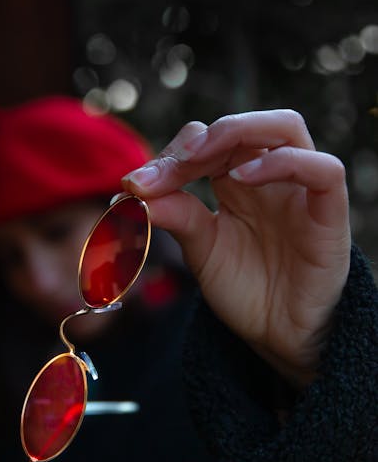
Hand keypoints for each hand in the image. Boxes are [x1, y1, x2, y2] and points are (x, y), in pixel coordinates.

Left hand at [121, 110, 350, 386]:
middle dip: (202, 138)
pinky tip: (242, 179)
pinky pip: (324, 171)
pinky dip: (283, 164)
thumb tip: (134, 190)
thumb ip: (177, 216)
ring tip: (198, 159)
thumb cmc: (244, 289)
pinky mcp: (329, 215)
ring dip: (239, 132)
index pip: (208, 141)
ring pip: (287, 128)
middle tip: (168, 166)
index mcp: (238, 182)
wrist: (277, 335)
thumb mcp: (201, 250)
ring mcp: (301, 191)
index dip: (171, 154)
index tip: (136, 185)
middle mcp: (270, 177)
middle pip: (245, 126)